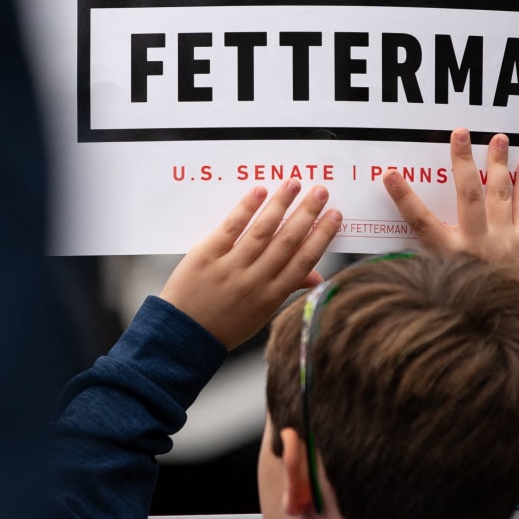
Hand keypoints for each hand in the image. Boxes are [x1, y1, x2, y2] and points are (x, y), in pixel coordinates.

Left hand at [161, 180, 341, 349]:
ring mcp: (231, 267)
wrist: (183, 336)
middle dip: (307, 214)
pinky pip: (230, 228)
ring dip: (281, 204)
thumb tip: (318, 276)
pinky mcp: (206, 256)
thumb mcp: (261, 314)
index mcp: (272, 296)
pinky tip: (259, 192)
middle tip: (320, 191)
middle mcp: (255, 281)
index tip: (335, 215)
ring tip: (293, 183)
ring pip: (262, 231)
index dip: (322, 236)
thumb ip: (287, 289)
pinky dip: (246, 208)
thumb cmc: (225, 325)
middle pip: (287, 241)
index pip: (304, 260)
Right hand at [382, 128, 518, 296]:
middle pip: (466, 195)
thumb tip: (407, 236)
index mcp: (447, 254)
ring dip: (497, 163)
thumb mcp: (442, 280)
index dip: (404, 197)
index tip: (391, 174)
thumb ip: (428, 256)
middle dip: (462, 161)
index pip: (420, 221)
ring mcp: (502, 240)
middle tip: (459, 133)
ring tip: (498, 138)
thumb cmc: (471, 299)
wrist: (510, 322)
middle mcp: (475, 243)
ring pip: (498, 193)